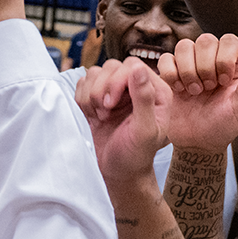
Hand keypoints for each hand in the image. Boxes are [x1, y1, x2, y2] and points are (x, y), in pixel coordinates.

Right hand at [76, 58, 170, 187]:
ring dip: (91, 95)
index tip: (110, 104)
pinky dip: (82, 98)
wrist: (118, 172)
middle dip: (102, 89)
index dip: (117, 81)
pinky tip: (92, 116)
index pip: (132, 66)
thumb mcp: (145, 131)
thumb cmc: (135, 156)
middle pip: (112, 66)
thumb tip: (138, 69)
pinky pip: (83, 83)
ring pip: (95, 73)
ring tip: (100, 116)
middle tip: (105, 113)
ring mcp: (116, 92)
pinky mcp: (98, 99)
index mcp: (156, 92)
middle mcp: (136, 88)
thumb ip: (144, 99)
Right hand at [158, 36, 237, 152]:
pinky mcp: (172, 74)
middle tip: (208, 88)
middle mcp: (212, 60)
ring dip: (188, 70)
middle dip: (205, 66)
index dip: (224, 57)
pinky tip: (179, 90)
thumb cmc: (223, 126)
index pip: (229, 40)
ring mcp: (190, 66)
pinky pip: (165, 59)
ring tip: (194, 91)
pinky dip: (170, 73)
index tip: (224, 81)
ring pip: (184, 46)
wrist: (198, 143)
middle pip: (205, 39)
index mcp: (233, 65)